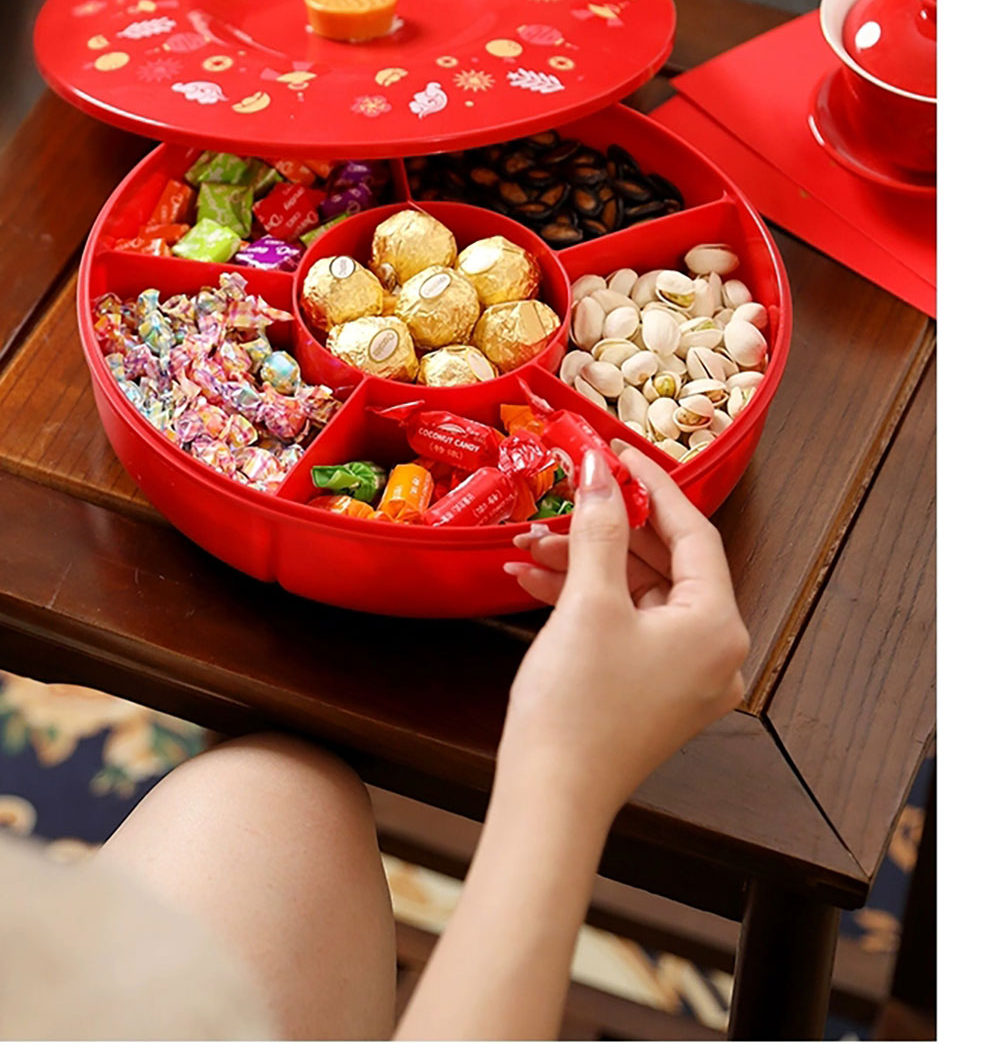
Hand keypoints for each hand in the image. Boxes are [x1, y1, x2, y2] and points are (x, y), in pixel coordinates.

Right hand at [497, 440, 748, 825]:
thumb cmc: (578, 703)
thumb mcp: (589, 600)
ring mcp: (684, 676)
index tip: (615, 449)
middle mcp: (714, 651)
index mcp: (718, 626)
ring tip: (529, 539)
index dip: (651, 484)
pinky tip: (532, 576)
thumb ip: (599, 526)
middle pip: (665, 562)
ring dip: (584, 561)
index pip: (693, 533)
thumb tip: (599, 469)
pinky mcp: (651, 691)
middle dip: (606, 525)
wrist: (550, 798)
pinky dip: (584, 598)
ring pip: (637, 592)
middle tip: (567, 490)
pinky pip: (625, 624)